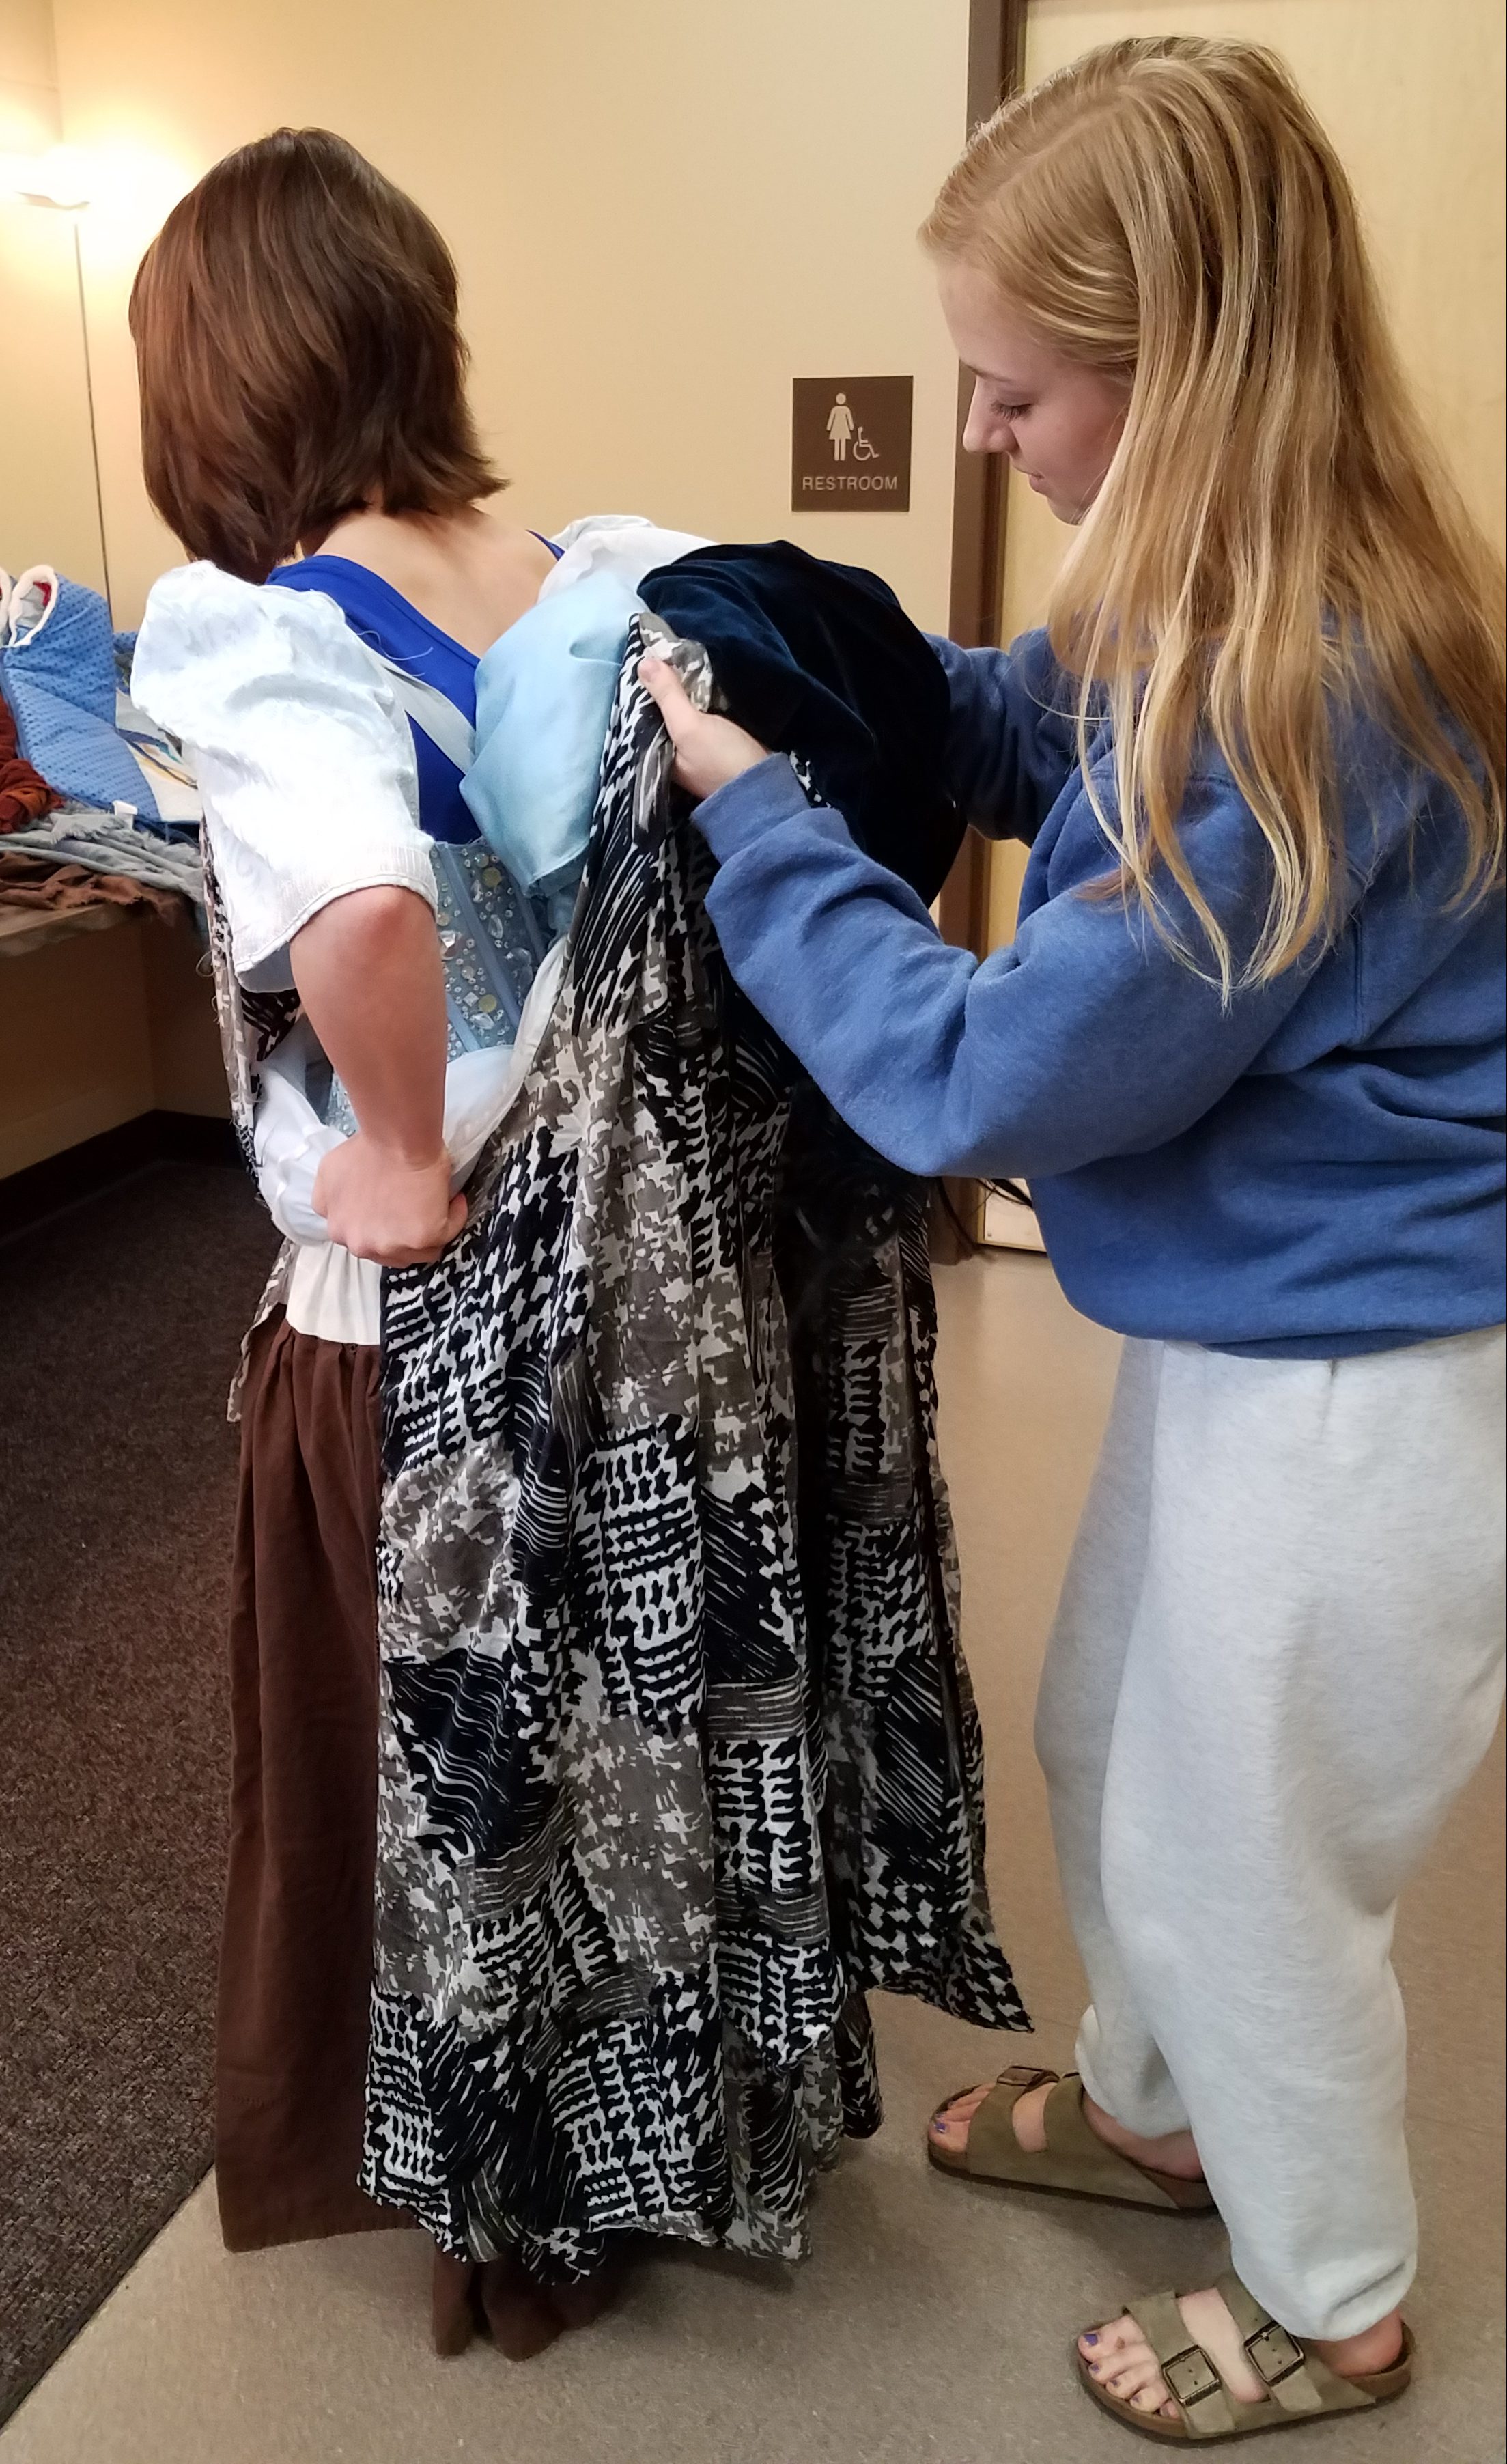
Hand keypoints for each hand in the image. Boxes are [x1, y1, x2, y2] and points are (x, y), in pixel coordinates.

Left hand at [312, 1133, 467, 1266]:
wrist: (396, 1139)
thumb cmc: (367, 1149)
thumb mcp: (329, 1173)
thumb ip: (328, 1200)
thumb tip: (342, 1209)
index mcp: (341, 1233)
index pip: (367, 1241)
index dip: (385, 1224)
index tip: (397, 1206)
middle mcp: (364, 1246)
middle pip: (392, 1252)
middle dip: (405, 1232)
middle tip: (417, 1206)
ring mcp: (394, 1246)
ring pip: (420, 1251)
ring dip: (430, 1229)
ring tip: (436, 1202)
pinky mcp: (424, 1239)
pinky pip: (447, 1234)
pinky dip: (453, 1216)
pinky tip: (453, 1199)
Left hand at [640, 656, 769, 799]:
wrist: (764, 787)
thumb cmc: (721, 759)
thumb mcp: (689, 726)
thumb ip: (667, 696)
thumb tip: (642, 662)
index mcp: (656, 754)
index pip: (643, 716)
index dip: (645, 689)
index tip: (646, 660)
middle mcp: (671, 755)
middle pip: (663, 714)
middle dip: (665, 689)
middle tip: (665, 654)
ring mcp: (693, 752)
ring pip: (681, 715)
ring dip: (683, 694)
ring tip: (681, 661)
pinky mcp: (715, 747)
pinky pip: (701, 718)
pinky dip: (700, 702)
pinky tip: (702, 685)